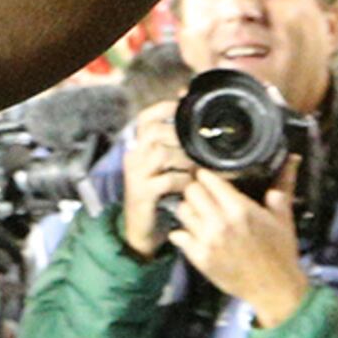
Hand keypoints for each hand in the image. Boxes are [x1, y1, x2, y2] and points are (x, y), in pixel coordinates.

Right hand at [120, 103, 204, 259]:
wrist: (141, 231)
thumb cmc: (160, 197)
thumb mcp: (165, 170)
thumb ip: (178, 150)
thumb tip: (204, 131)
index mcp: (138, 146)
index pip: (146, 118)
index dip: (164, 108)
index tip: (183, 105)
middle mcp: (133, 156)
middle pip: (154, 131)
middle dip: (182, 137)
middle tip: (202, 148)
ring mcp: (135, 174)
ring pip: (161, 153)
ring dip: (186, 160)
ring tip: (199, 169)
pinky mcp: (141, 193)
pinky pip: (167, 180)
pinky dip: (183, 181)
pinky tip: (190, 187)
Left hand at [161, 166, 312, 330]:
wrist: (276, 289)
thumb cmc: (281, 251)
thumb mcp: (283, 217)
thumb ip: (283, 185)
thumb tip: (292, 158)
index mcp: (240, 209)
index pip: (208, 179)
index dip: (206, 175)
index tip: (207, 176)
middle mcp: (220, 223)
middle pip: (190, 191)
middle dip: (196, 190)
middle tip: (202, 195)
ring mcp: (207, 242)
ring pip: (182, 211)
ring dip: (189, 210)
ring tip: (198, 213)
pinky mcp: (199, 259)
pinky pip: (177, 235)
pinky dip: (182, 232)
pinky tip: (193, 233)